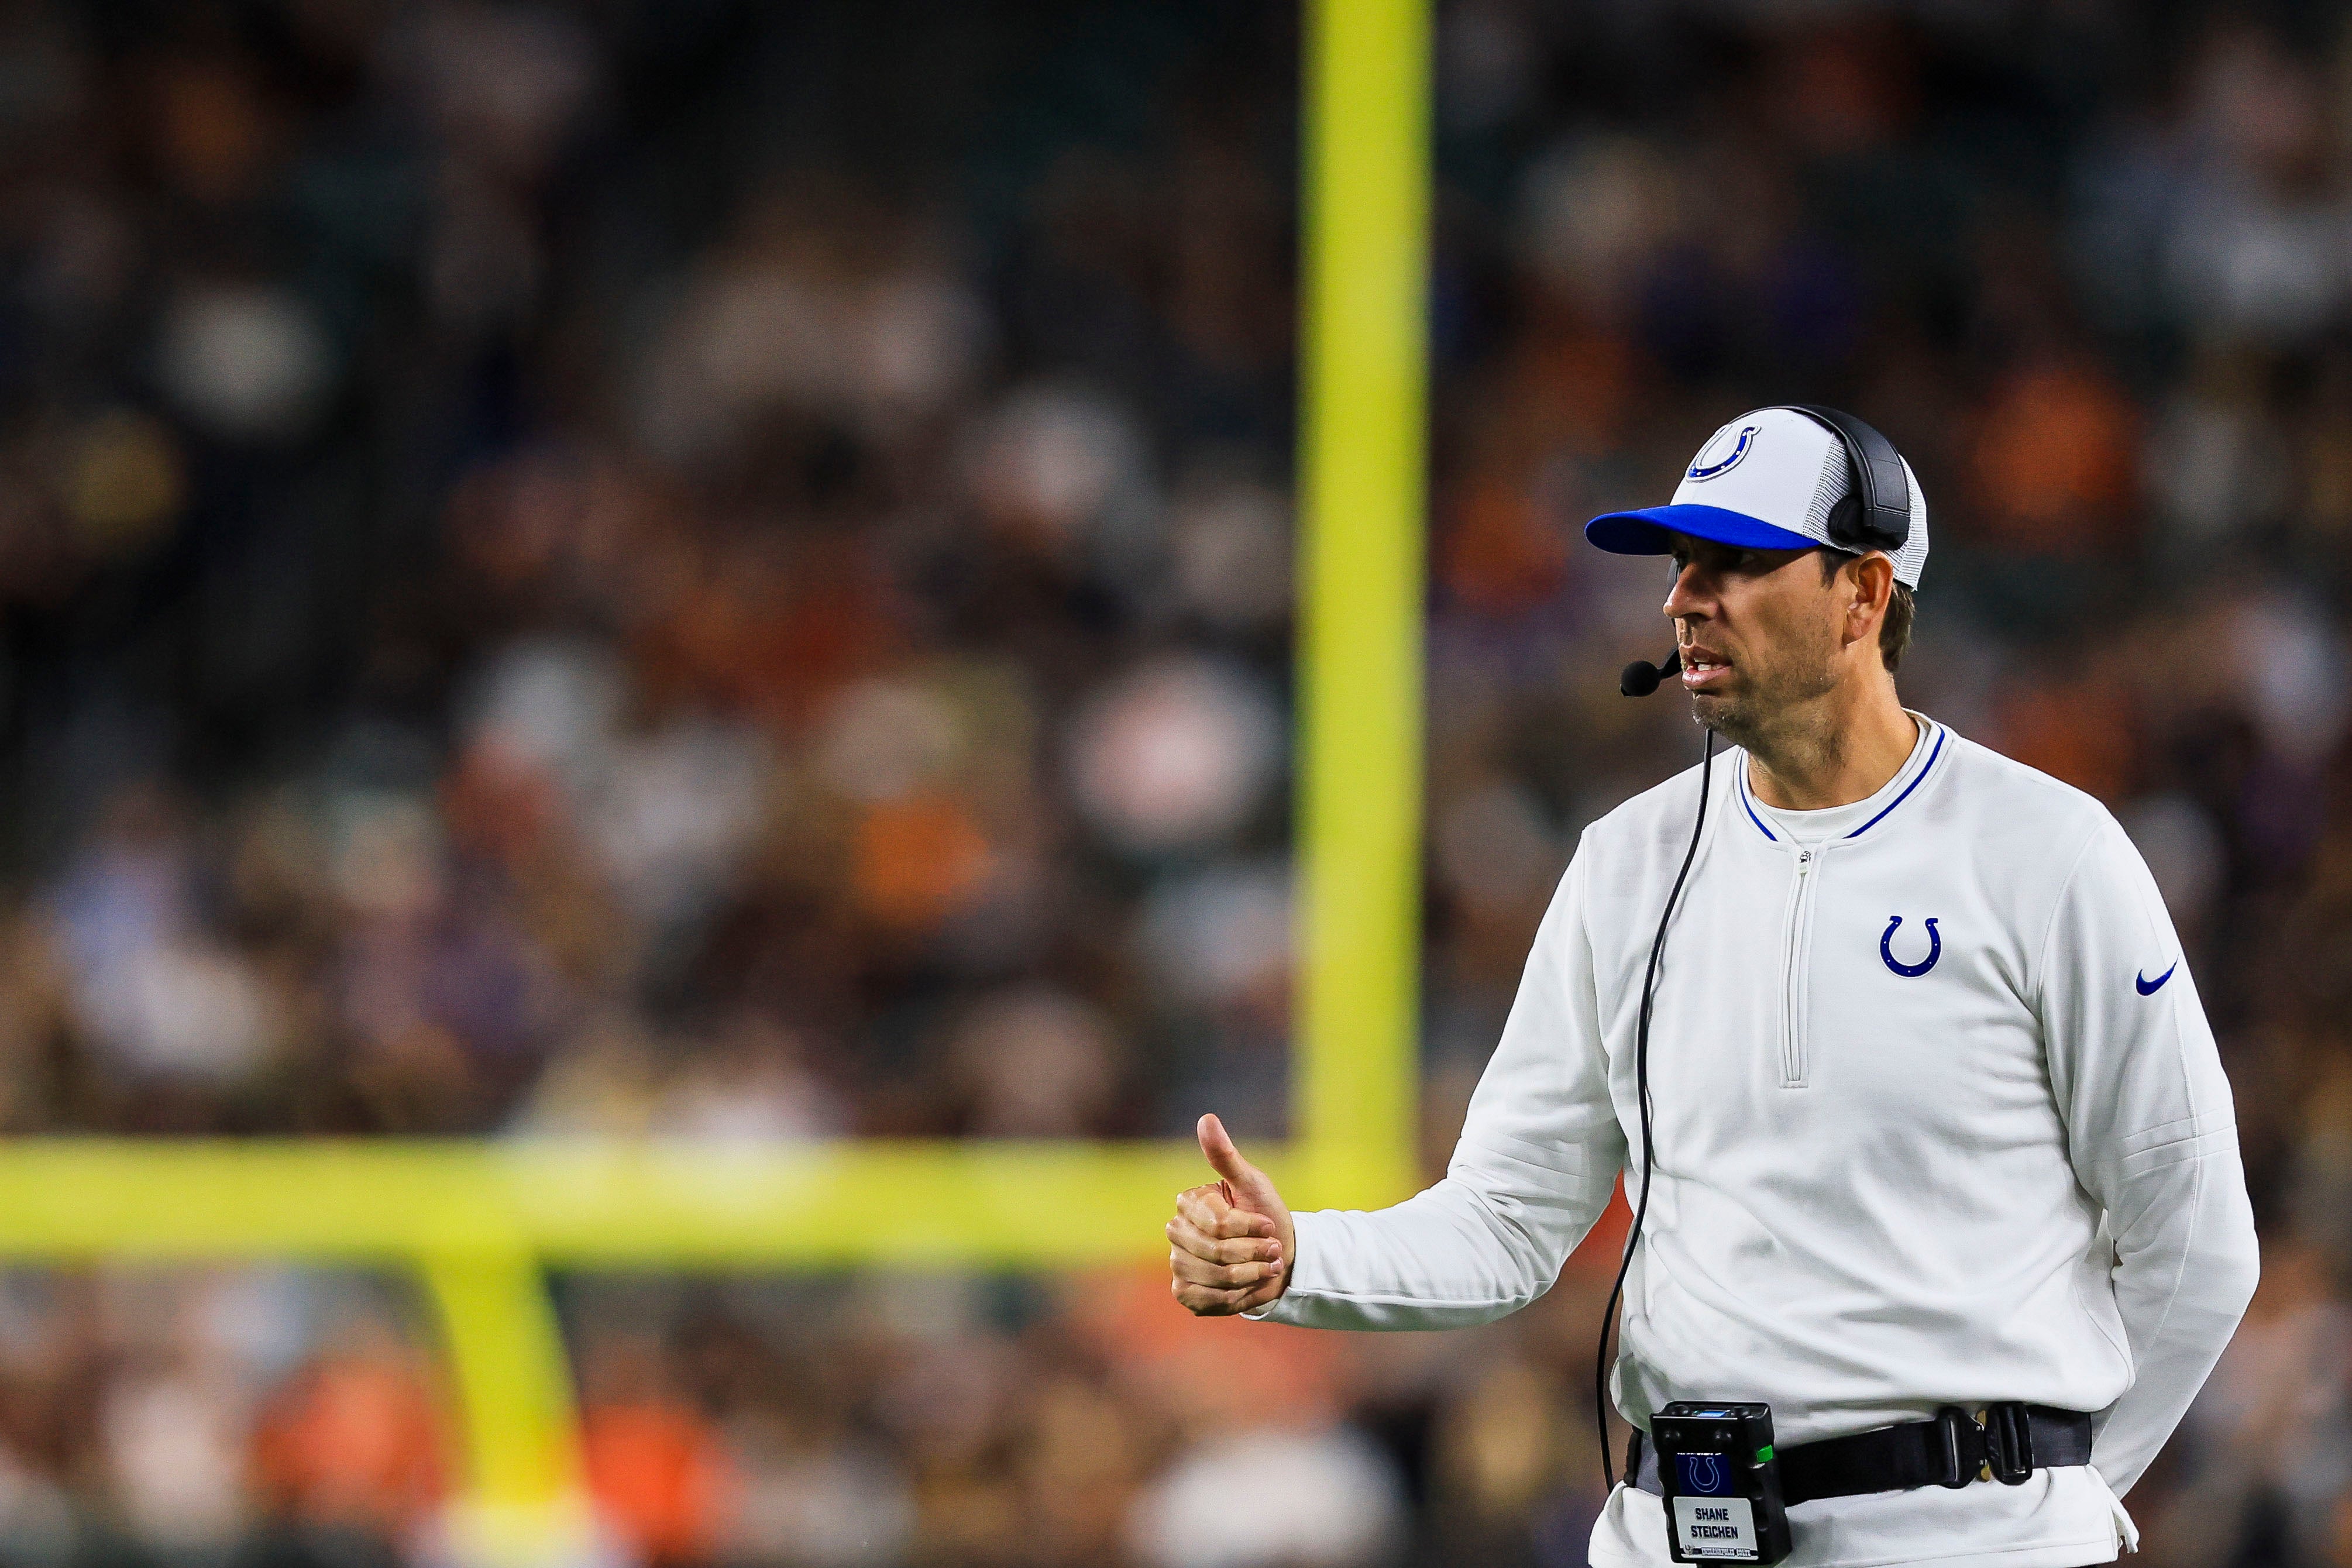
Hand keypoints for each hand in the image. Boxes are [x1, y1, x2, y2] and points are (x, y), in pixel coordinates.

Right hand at [1167, 1113, 1295, 1315]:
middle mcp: (1177, 1233)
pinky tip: (1251, 1285)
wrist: (1279, 1256)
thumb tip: (1206, 1118)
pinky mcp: (1185, 1292)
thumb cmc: (1265, 1214)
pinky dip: (1239, 1296)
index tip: (1269, 1224)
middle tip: (1275, 1249)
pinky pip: (1208, 1301)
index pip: (1218, 1224)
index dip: (1250, 1228)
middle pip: (1217, 1252)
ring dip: (1253, 1275)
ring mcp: (1178, 1264)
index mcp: (1189, 1203)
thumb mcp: (1252, 1183)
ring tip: (1268, 1267)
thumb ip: (1226, 1156)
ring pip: (1216, 1278)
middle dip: (1254, 1253)